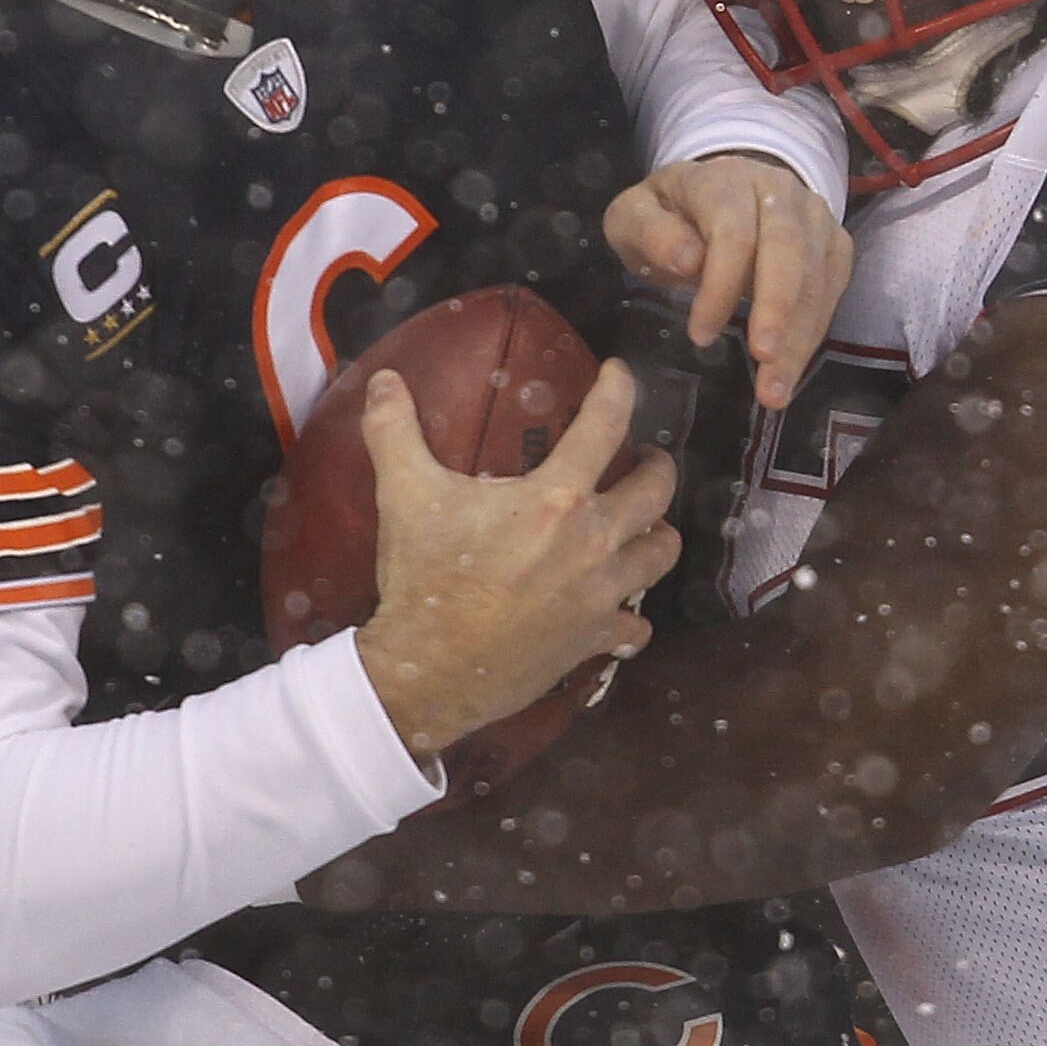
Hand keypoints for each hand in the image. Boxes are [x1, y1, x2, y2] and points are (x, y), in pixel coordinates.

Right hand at [354, 359, 680, 760]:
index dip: (619, 390)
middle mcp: (593, 541)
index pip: (605, 425)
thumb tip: (384, 381)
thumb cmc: (423, 579)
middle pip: (657, 490)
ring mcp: (601, 594)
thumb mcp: (405, 496)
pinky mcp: (595, 638)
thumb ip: (395, 432)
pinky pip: (638, 624)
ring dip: (656, 532)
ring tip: (640, 524)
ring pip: (662, 553)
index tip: (619, 374)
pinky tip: (619, 608)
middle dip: (656, 466)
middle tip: (641, 459)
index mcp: (556, 498)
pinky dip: (633, 613)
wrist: (429, 671)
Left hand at [605, 152, 855, 409]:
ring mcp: (813, 215)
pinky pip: (832, 290)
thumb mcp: (635, 216)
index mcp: (724, 180)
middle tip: (763, 363)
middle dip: (778, 310)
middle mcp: (778, 189)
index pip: (734, 232)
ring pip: (816, 274)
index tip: (700, 337)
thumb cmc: (669, 215)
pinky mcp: (833, 243)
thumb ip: (650, 233)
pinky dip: (812, 334)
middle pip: (788, 249)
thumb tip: (689, 259)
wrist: (718, 193)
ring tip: (775, 391)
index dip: (720, 287)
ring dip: (798, 337)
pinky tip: (791, 369)